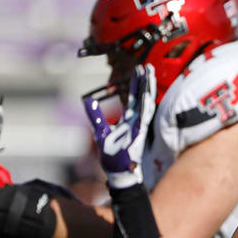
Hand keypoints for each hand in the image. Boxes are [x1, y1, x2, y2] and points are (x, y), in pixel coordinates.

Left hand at [83, 63, 156, 189]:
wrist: (118, 171)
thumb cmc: (112, 155)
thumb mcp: (100, 131)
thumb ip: (95, 115)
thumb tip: (87, 101)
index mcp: (129, 119)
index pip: (135, 97)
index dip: (137, 84)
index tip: (140, 70)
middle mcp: (136, 120)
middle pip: (143, 96)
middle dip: (145, 81)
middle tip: (148, 66)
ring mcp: (139, 125)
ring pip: (146, 102)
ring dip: (147, 88)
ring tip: (150, 73)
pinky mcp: (139, 132)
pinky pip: (144, 115)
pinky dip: (146, 103)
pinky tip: (146, 92)